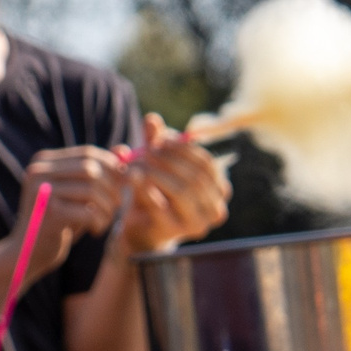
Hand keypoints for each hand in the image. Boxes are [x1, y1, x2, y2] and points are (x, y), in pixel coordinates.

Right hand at [15, 147, 127, 276]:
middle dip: (112, 187)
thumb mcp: (78, 194)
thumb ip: (99, 171)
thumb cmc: (58, 222)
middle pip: (91, 168)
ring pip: (91, 189)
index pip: (87, 153)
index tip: (122, 185)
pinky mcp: (47, 213)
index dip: (112, 167)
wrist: (29, 254)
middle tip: (117, 205)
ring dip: (107, 207)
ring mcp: (40, 192)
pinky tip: (96, 231)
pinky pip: (88, 211)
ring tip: (105, 220)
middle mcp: (37, 172)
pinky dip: (99, 222)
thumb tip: (124, 150)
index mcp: (42, 162)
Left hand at [120, 115, 232, 253]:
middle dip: (169, 160)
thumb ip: (154, 143)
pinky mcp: (176, 232)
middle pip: (196, 176)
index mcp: (219, 189)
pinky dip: (145, 189)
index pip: (207, 163)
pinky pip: (162, 206)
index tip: (161, 138)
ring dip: (156, 173)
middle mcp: (216, 208)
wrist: (139, 228)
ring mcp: (198, 223)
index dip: (184, 148)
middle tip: (146, 150)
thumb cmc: (153, 192)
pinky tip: (132, 178)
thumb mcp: (155, 165)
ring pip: (182, 190)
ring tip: (136, 164)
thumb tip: (151, 118)